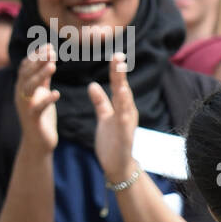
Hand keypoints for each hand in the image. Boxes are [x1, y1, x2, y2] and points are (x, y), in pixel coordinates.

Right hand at [16, 43, 59, 151]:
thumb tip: (48, 60)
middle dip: (38, 61)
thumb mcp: (41, 94)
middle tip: (51, 51)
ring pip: (30, 88)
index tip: (49, 45)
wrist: (38, 143)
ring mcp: (25, 107)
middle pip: (26, 74)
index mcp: (23, 88)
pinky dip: (46, 100)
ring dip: (40, 76)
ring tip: (53, 66)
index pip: (27, 67)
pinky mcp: (32, 120)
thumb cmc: (41, 117)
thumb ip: (43, 79)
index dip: (36, 56)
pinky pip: (37, 108)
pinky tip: (56, 93)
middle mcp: (21, 95)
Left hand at [87, 53, 137, 184]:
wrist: (119, 166)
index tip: (114, 55)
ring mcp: (128, 123)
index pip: (118, 86)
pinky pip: (124, 119)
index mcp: (122, 108)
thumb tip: (93, 85)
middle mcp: (128, 112)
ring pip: (125, 101)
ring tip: (120, 72)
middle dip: (120, 73)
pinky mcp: (125, 134)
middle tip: (118, 56)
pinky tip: (121, 97)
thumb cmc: (112, 143)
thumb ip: (101, 102)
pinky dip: (123, 107)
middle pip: (123, 89)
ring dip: (123, 85)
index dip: (116, 71)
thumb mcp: (105, 118)